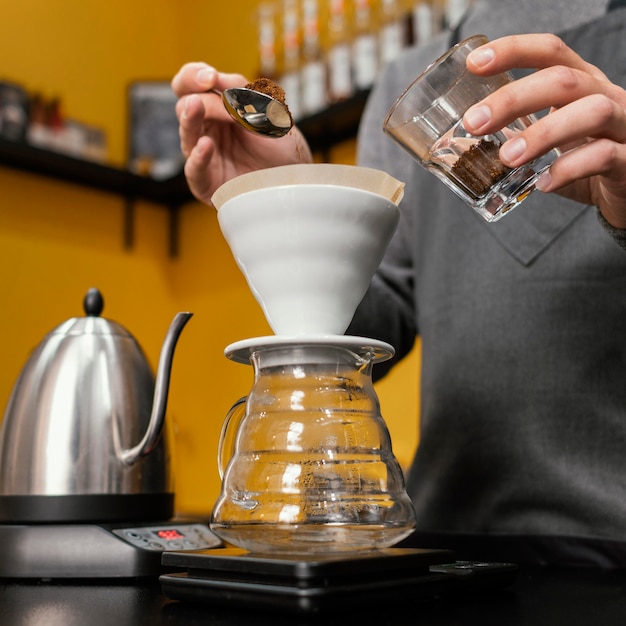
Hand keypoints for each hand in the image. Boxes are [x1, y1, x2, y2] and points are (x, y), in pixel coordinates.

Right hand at [171, 63, 311, 204]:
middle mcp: (206, 130)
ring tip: (196, 107)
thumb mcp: (268, 114)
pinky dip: (198, 157)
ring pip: (187, 134)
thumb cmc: (281, 148)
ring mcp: (204, 156)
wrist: (294, 181)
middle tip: (208, 87)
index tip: (210, 77)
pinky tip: (206, 145)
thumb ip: (243, 95)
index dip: (194, 76)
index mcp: (218, 108)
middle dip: (194, 93)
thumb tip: (213, 78)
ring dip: (190, 118)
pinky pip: (194, 170)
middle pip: (183, 105)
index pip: (192, 84)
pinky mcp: (206, 183)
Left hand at [463, 34, 625, 228]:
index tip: (474, 63)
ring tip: (508, 157)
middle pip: (564, 80)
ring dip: (543, 133)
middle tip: (474, 122)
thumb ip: (520, 133)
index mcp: (582, 84)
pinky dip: (570, 170)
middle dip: (514, 98)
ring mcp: (624, 125)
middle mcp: (605, 96)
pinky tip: (543, 184)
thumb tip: (462, 143)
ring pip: (593, 112)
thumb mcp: (553, 136)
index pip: (551, 52)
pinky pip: (605, 157)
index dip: (513, 50)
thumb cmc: (585, 158)